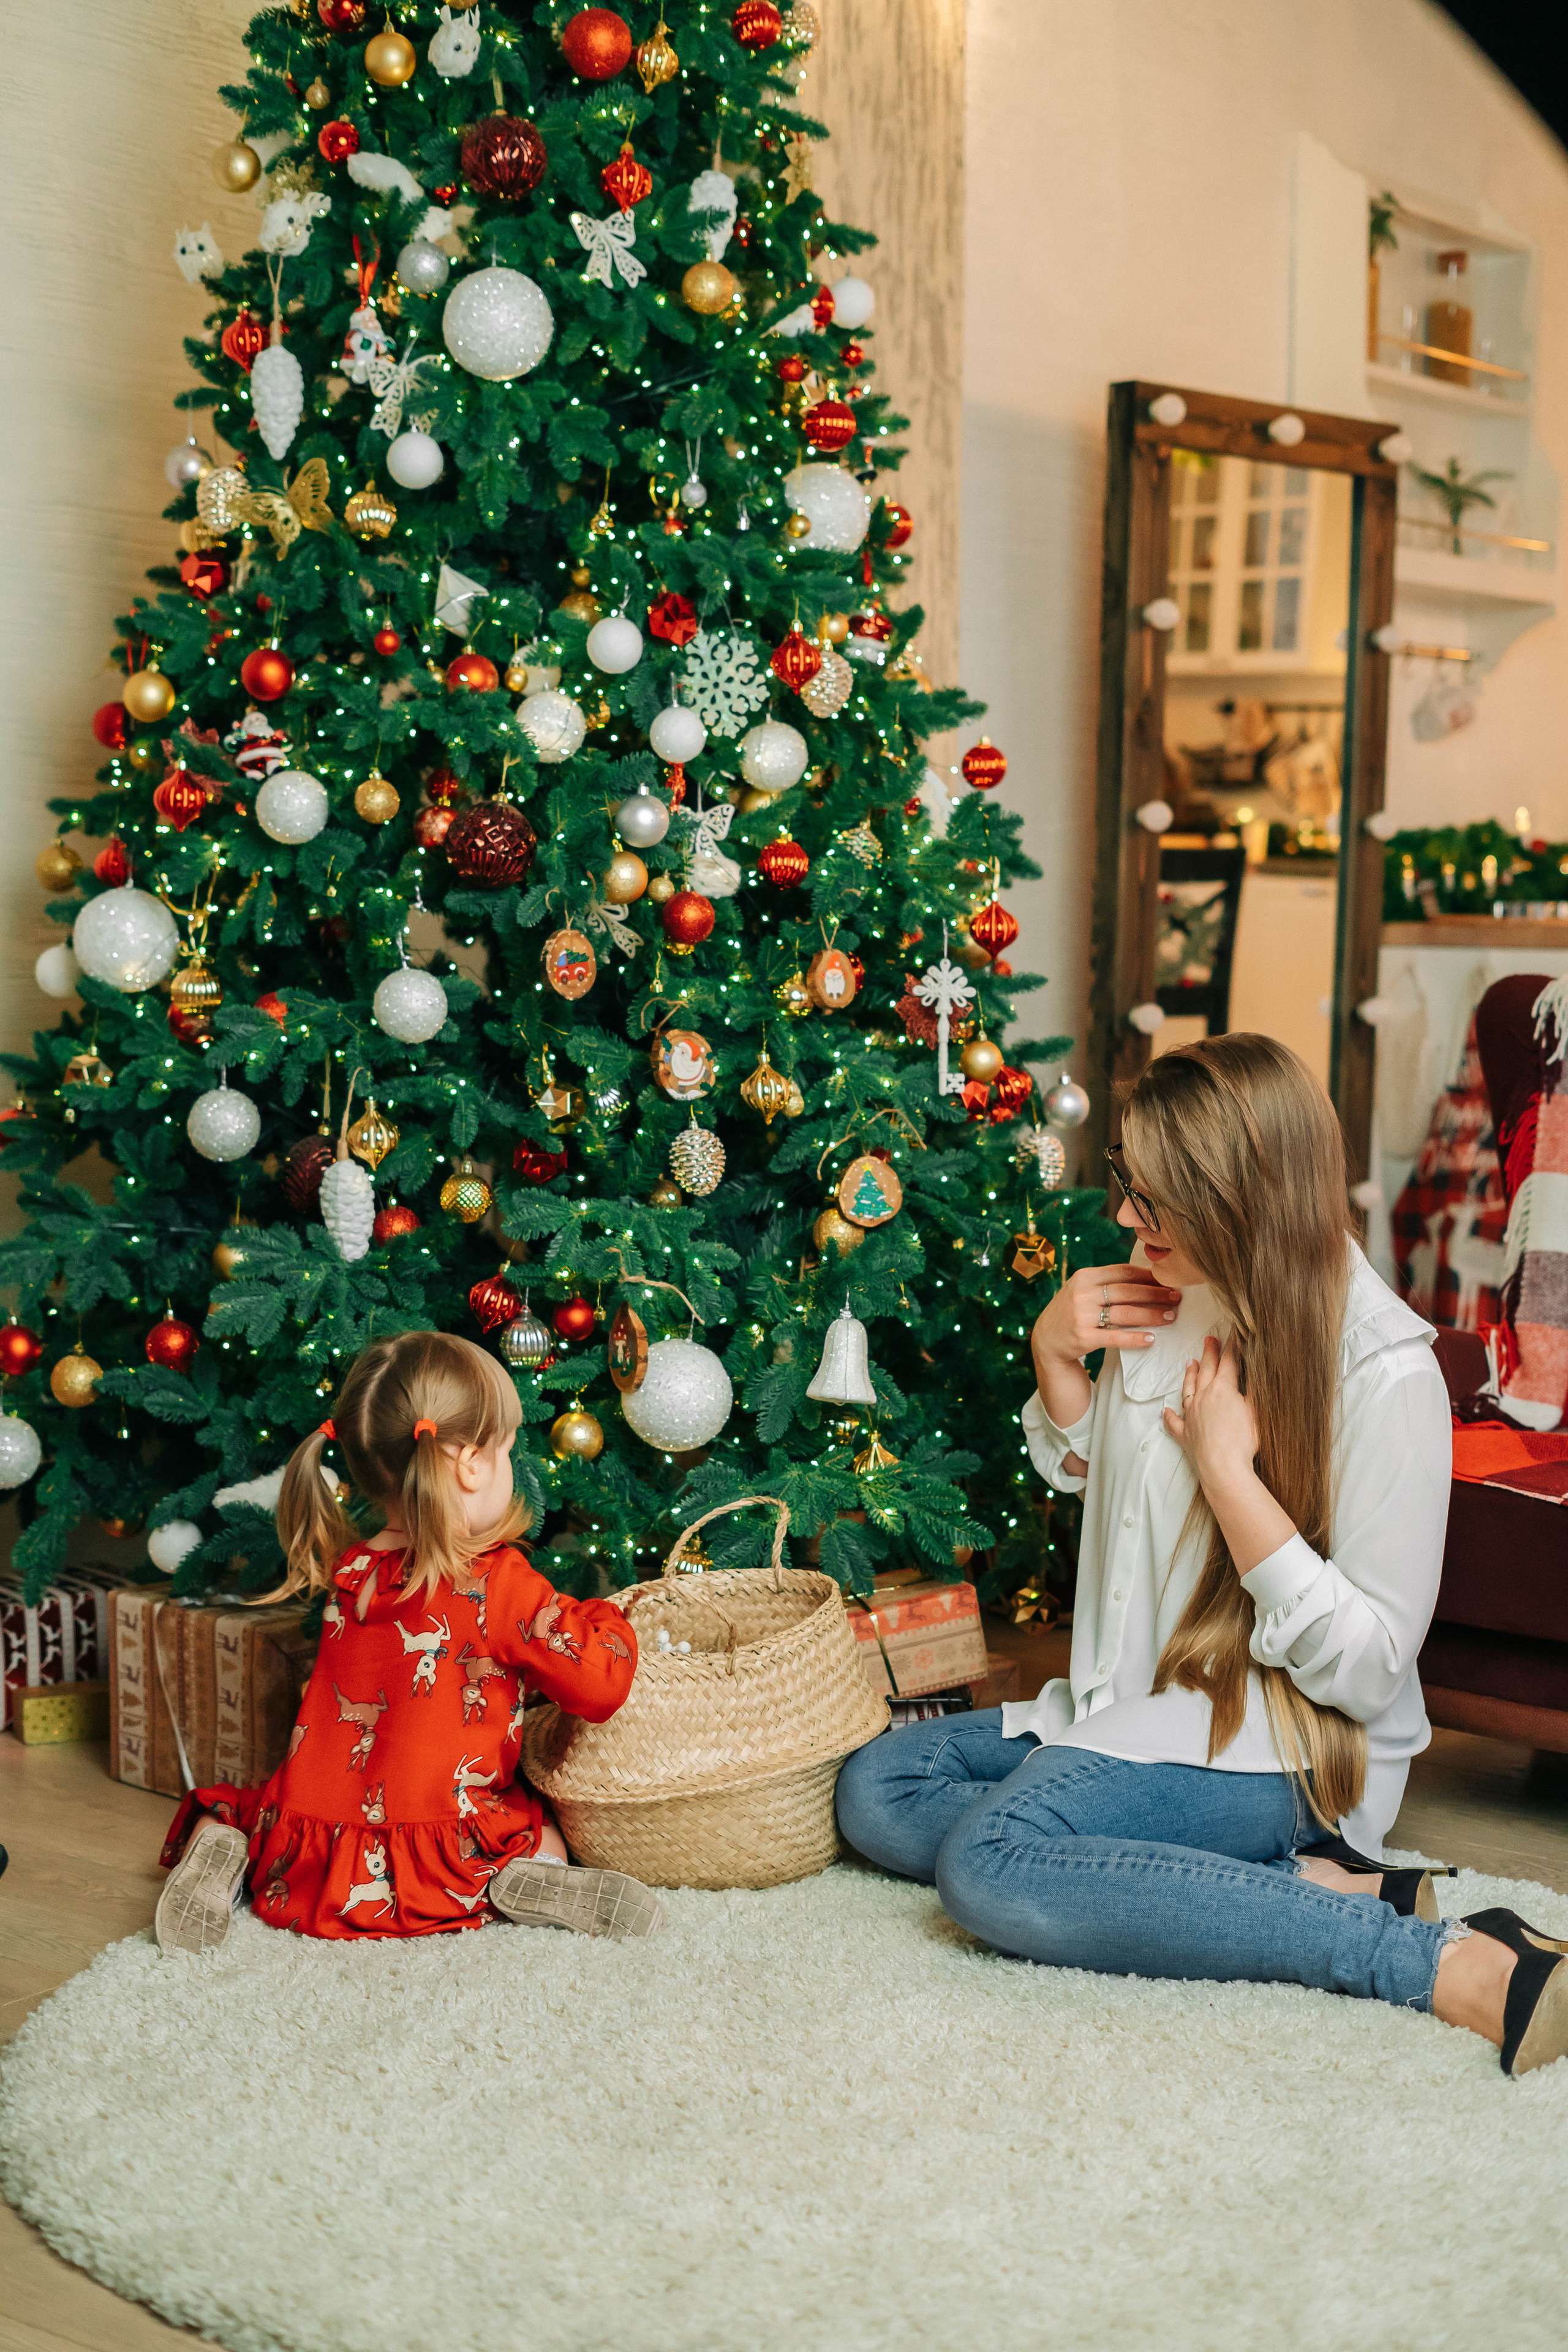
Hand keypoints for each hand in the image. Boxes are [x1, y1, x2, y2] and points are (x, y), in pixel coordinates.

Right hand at [1030, 1263, 1179, 1379]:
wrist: (1046, 1340)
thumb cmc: (1072, 1311)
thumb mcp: (1082, 1289)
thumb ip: (1107, 1281)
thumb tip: (1148, 1275)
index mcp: (1085, 1276)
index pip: (1123, 1272)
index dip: (1149, 1275)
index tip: (1169, 1280)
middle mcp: (1081, 1293)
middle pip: (1127, 1291)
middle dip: (1156, 1294)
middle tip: (1176, 1298)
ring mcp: (1081, 1315)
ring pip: (1125, 1313)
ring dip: (1151, 1315)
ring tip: (1170, 1317)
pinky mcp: (1083, 1337)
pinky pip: (1115, 1337)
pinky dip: (1135, 1338)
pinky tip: (1151, 1339)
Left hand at [1162, 1337, 1259, 1499]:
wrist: (1223, 1467)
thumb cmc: (1243, 1441)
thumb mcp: (1256, 1411)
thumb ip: (1254, 1392)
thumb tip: (1255, 1375)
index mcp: (1223, 1389)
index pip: (1228, 1363)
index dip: (1232, 1348)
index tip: (1233, 1336)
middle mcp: (1204, 1397)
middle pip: (1206, 1370)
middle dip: (1209, 1353)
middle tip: (1209, 1339)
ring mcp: (1191, 1415)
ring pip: (1188, 1389)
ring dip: (1190, 1375)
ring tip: (1190, 1363)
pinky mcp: (1185, 1434)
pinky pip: (1174, 1422)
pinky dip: (1169, 1415)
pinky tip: (1165, 1410)